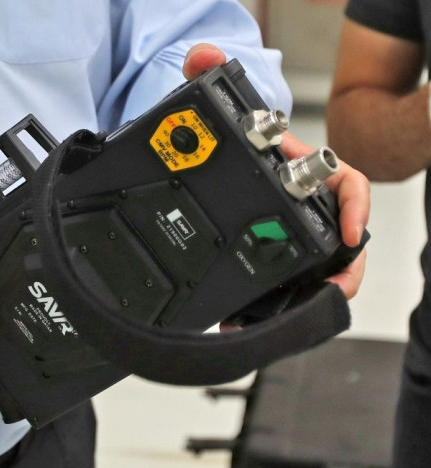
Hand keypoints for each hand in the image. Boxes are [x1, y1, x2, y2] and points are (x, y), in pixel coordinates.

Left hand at [182, 44, 369, 299]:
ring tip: (283, 317)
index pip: (344, 185)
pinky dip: (268, 303)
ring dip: (304, 296)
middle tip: (330, 292)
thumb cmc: (233, 138)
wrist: (215, 158)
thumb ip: (209, 75)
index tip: (350, 233)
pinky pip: (279, 281)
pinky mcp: (264, 252)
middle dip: (341, 271)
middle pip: (338, 241)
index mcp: (299, 169)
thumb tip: (202, 56)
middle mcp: (299, 202)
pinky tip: (239, 321)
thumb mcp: (220, 110)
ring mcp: (285, 229)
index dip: (354, 208)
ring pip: (312, 269)